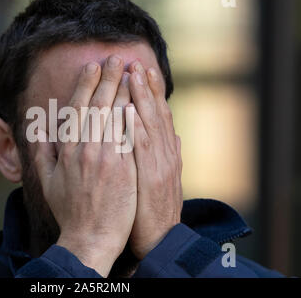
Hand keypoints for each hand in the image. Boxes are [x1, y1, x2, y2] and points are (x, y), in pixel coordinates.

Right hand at [34, 55, 136, 276]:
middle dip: (108, 78)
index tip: (92, 66)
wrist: (90, 236)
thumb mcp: (46, 181)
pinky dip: (133, 115)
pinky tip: (140, 98)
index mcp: (66, 150)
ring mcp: (105, 157)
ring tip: (132, 70)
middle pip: (97, 105)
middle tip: (116, 58)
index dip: (85, 85)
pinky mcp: (123, 168)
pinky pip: (129, 135)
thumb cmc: (69, 210)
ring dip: (123, 90)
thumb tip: (38, 130)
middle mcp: (84, 148)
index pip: (77, 108)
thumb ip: (42, 153)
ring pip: (115, 115)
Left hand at [127, 61, 182, 259]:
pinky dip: (136, 127)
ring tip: (134, 74)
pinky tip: (127, 109)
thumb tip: (172, 134)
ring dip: (142, 98)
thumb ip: (166, 153)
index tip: (142, 69)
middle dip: (146, 86)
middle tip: (137, 61)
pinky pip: (142, 148)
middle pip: (155, 113)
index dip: (150, 92)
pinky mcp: (152, 178)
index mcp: (165, 152)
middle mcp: (165, 153)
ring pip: (150, 124)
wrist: (160, 237)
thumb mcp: (164, 178)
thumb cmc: (154, 207)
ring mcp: (160, 164)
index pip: (156, 115)